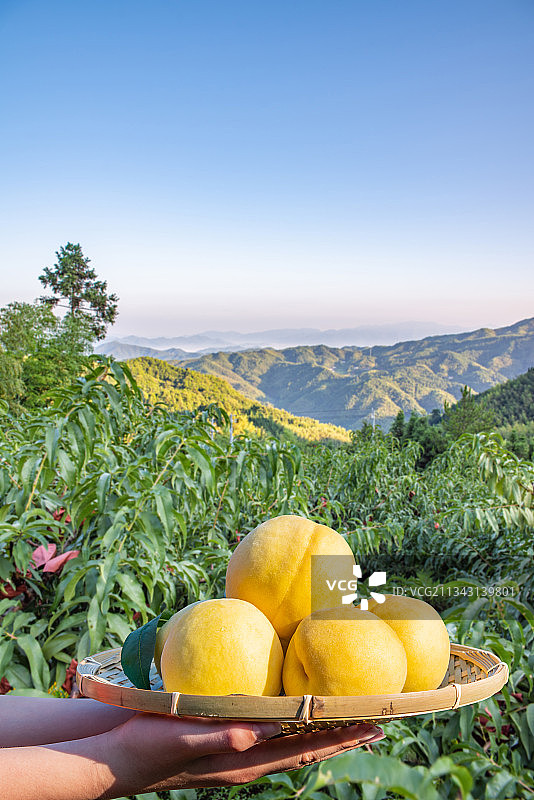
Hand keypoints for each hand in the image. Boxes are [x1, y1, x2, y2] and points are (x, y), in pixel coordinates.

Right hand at [101, 714, 383, 795]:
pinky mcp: (224, 741)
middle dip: (341, 737)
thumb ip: (222, 736)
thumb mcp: (184, 738)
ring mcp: (236, 754)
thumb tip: (263, 731)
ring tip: (347, 718)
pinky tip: (292, 711)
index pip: (302, 751)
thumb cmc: (148, 747)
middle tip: (375, 721)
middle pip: (304, 748)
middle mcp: (246, 760)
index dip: (338, 740)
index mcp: (243, 763)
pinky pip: (269, 734)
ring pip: (290, 742)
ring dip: (321, 732)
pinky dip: (291, 724)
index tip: (371, 726)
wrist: (115, 758)